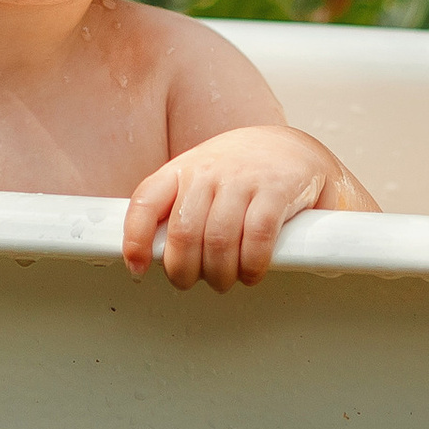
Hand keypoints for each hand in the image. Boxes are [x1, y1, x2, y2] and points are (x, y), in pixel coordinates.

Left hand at [122, 125, 365, 291]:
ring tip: (224, 280)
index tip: (138, 269)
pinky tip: (252, 273)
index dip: (136, 240)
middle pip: (183, 233)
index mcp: (182, 169)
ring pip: (219, 240)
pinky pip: (258, 238)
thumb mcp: (200, 178)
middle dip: (184, 270)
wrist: (291, 147)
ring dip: (219, 273)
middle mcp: (208, 171)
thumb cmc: (240, 172)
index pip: (146, 202)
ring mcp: (242, 179)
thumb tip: (151, 253)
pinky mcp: (276, 190)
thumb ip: (177, 207)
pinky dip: (252, 265)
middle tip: (191, 281)